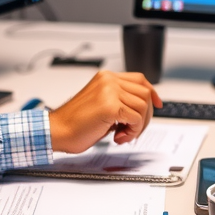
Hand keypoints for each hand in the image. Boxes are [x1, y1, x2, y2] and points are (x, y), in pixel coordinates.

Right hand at [47, 70, 162, 153]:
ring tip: (122, 134)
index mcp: (106, 78)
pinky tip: (118, 137)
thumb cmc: (75, 123)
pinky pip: (136, 118)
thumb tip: (142, 109)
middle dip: (145, 116)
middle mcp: (108, 80)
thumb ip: (120, 101)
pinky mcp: (110, 106)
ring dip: (138, 126)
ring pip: (143, 106)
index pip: (140, 79)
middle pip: (145, 93)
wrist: (56, 131)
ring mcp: (109, 91)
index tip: (158, 104)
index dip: (152, 93)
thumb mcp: (101, 104)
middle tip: (132, 130)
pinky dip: (133, 131)